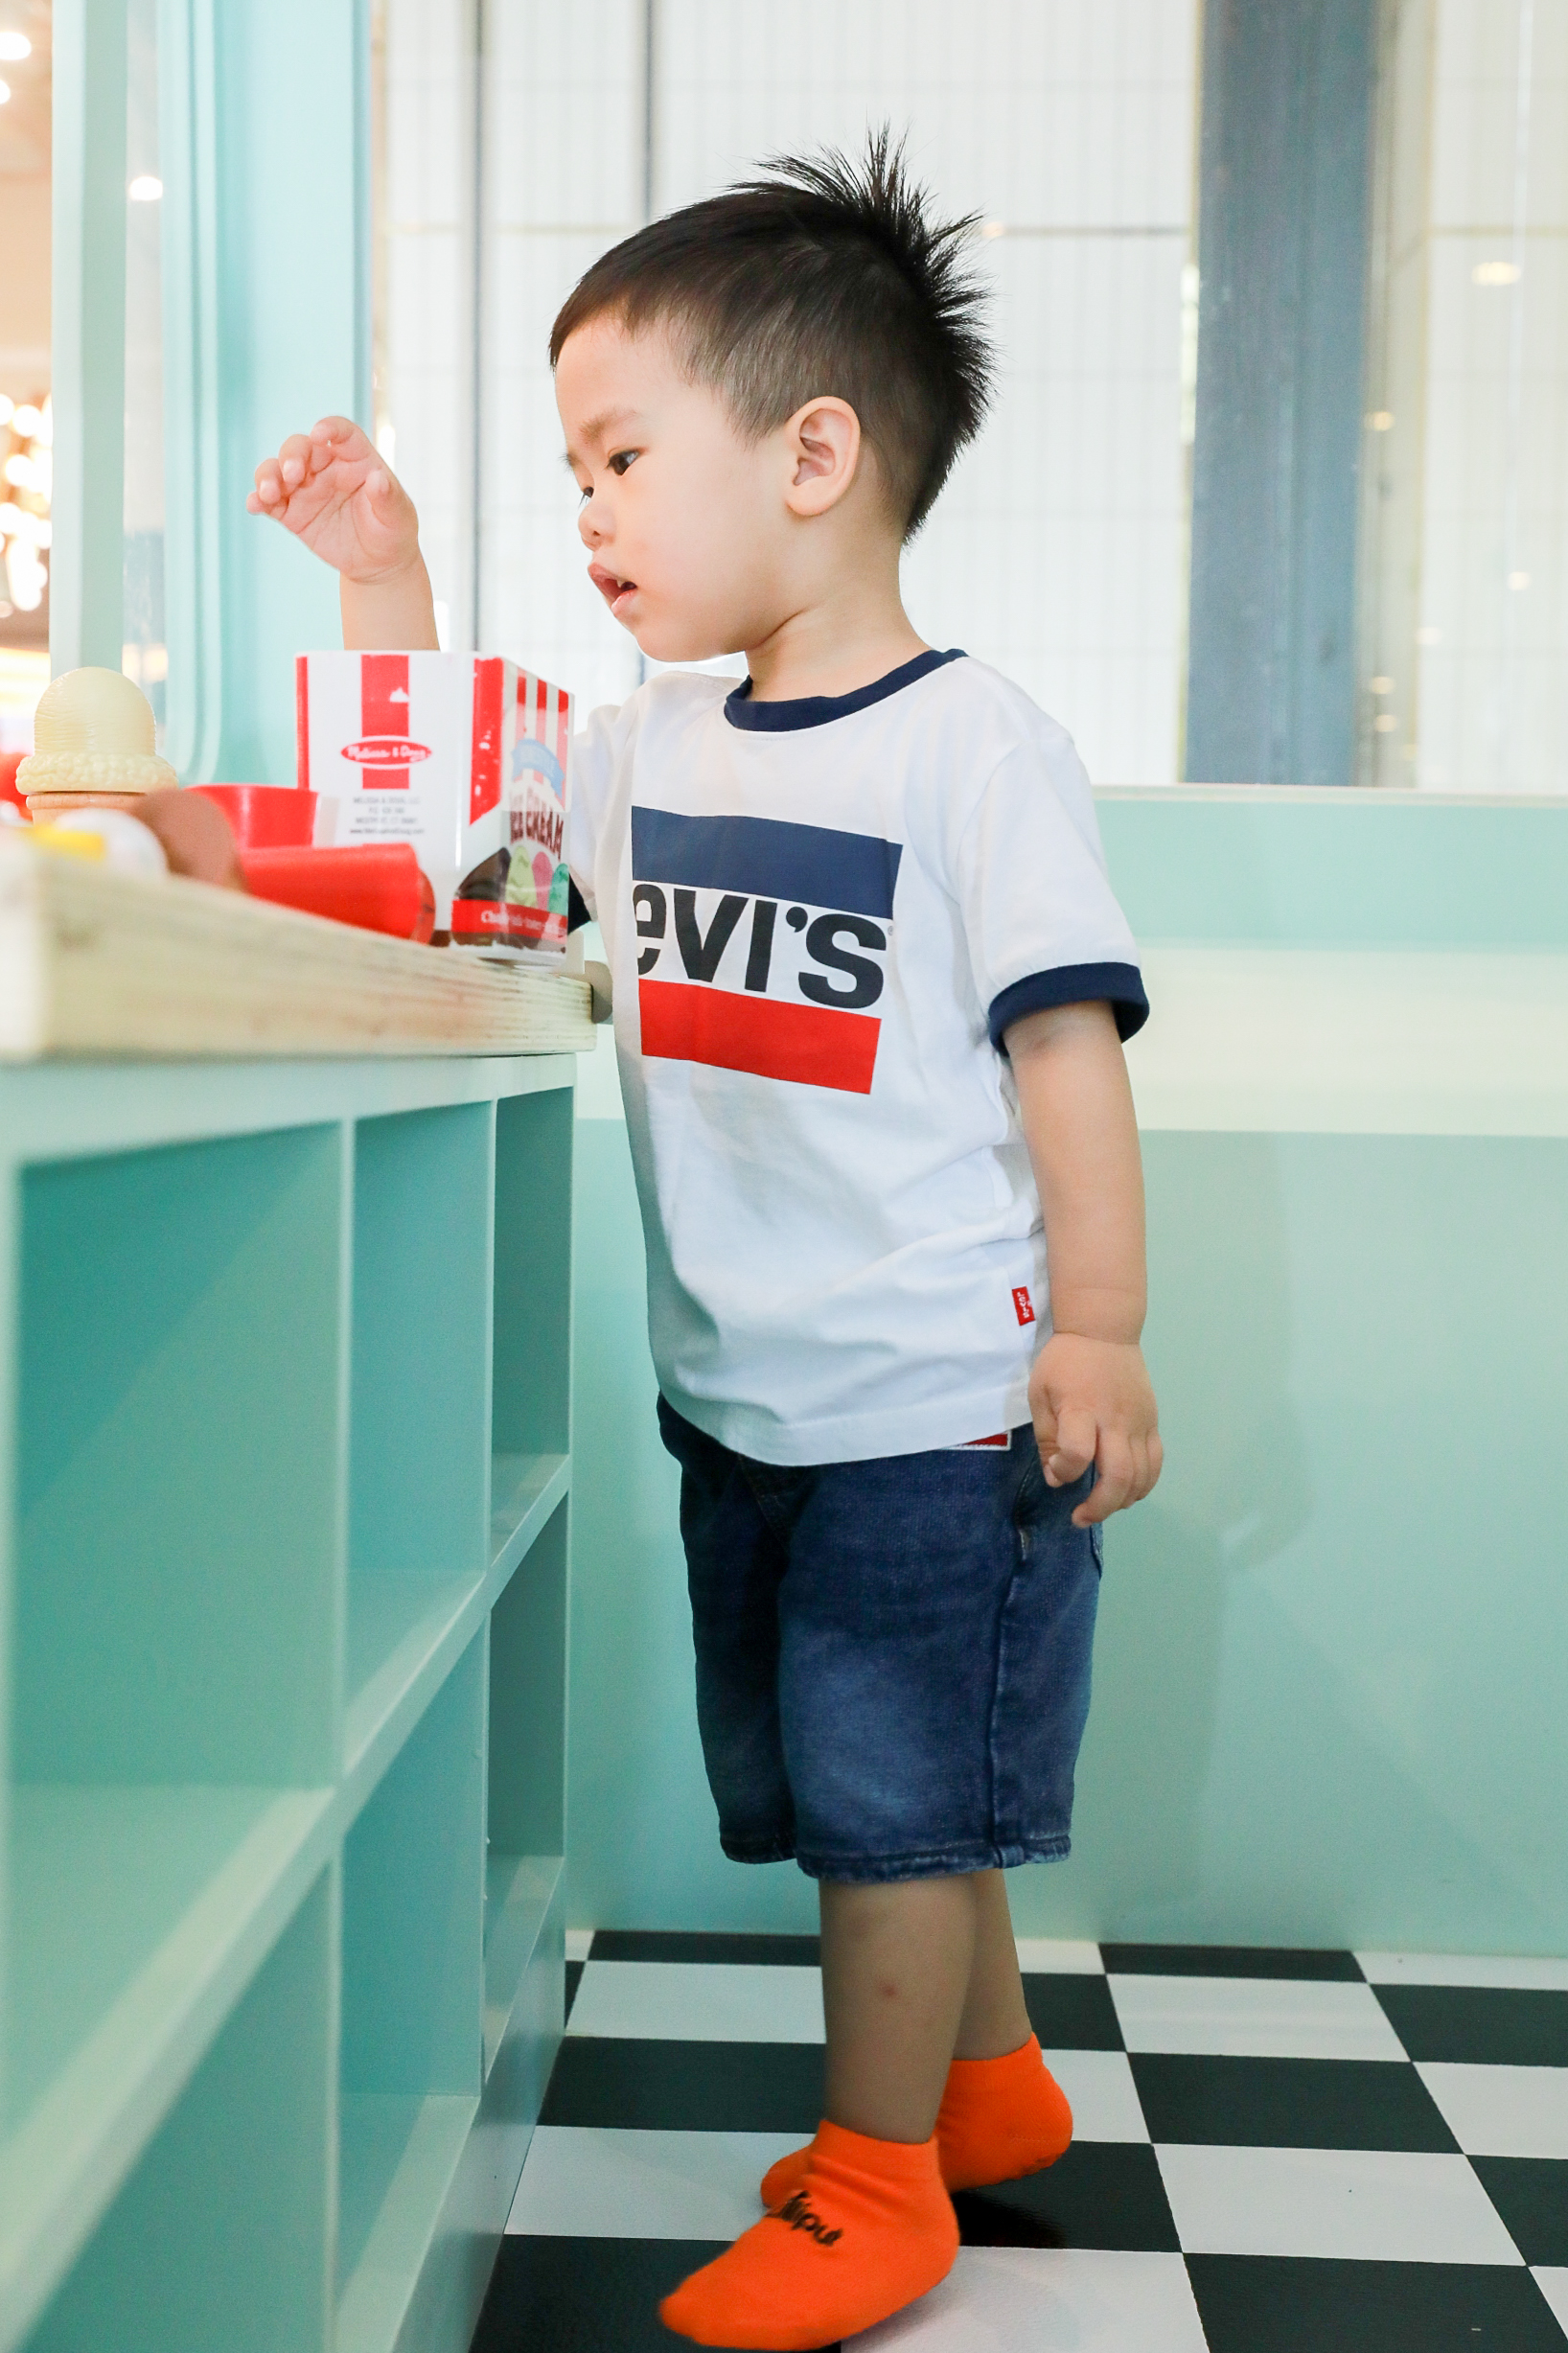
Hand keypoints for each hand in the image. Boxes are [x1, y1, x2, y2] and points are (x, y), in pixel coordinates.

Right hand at [247, 416, 419, 585]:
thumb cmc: (392, 531)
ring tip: (268, 493)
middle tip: (293, 474)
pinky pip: (269, 501)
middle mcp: (326, 467)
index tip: (320, 434)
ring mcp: (305, 488)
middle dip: (291, 456)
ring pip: (277, 470)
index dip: (330, 428)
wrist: (377, 563)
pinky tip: (254, 506)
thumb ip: (388, 497)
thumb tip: (378, 479)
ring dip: (268, 475)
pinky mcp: (291, 512)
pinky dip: (258, 500)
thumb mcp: (398, 516)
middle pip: (301, 447)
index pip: (341, 433)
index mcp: (355, 459)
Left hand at [1029, 1329, 1161, 1527]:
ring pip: (1141, 1475)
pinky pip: (1156, 1463)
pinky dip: (1144, 1485)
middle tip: (1081, 1517)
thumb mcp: (1040, 1394)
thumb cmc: (1065, 1363)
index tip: (1056, 1470)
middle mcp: (1115, 1420)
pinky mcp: (1152, 1423)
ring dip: (1121, 1500)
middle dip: (1100, 1505)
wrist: (1104, 1332)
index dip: (1065, 1471)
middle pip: (1118, 1475)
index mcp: (1081, 1409)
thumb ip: (1046, 1437)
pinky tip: (1127, 1493)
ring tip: (1101, 1507)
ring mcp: (1139, 1423)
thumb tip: (1056, 1478)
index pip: (1078, 1453)